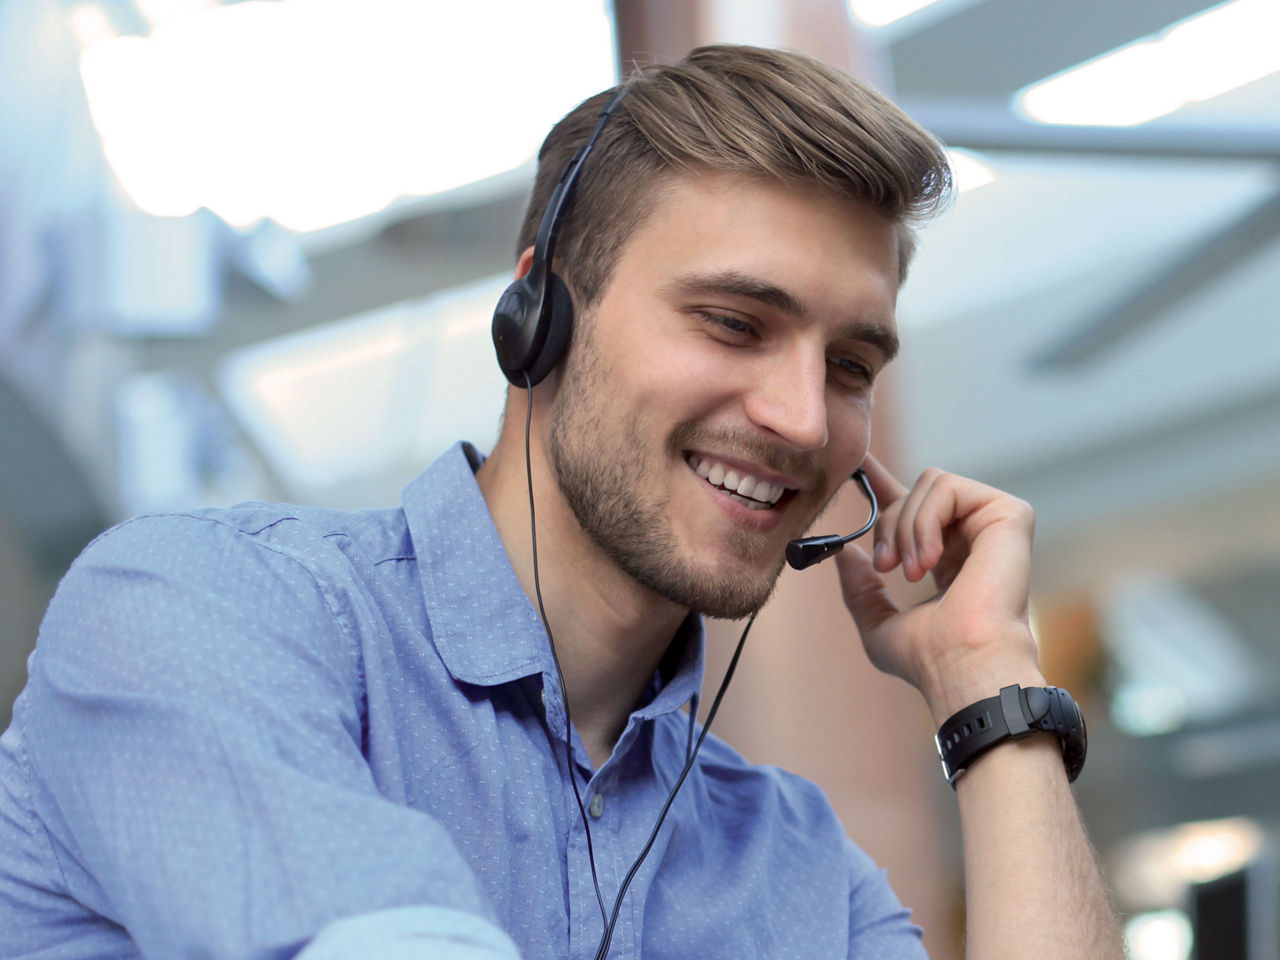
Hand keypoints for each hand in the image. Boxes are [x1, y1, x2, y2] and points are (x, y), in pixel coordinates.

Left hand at [834, 456, 1043, 721]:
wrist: (963, 667)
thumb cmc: (928, 659)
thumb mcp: (878, 624)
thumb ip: (860, 588)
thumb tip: (845, 552)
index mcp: (948, 559)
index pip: (915, 507)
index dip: (884, 482)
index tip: (857, 464)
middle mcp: (973, 538)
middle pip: (913, 493)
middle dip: (886, 523)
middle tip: (885, 566)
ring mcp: (994, 524)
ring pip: (929, 483)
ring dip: (906, 527)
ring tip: (912, 572)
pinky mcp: (1010, 513)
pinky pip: (947, 486)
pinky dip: (926, 520)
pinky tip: (931, 561)